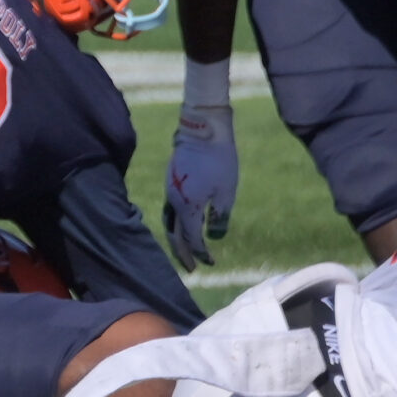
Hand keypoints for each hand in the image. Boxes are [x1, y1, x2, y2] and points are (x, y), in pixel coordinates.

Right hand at [162, 103, 237, 268]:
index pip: (191, 239)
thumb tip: (214, 237)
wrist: (204, 127)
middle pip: (174, 235)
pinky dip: (176, 221)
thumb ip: (220, 218)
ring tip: (184, 250)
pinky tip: (186, 222)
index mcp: (187, 206)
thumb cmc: (220, 159)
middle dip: (182, 254)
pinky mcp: (171, 179)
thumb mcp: (227, 192)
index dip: (201, 254)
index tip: (211, 263)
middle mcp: (173, 200)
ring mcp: (169, 189)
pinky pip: (170, 207)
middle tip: (191, 269)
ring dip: (176, 238)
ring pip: (169, 221)